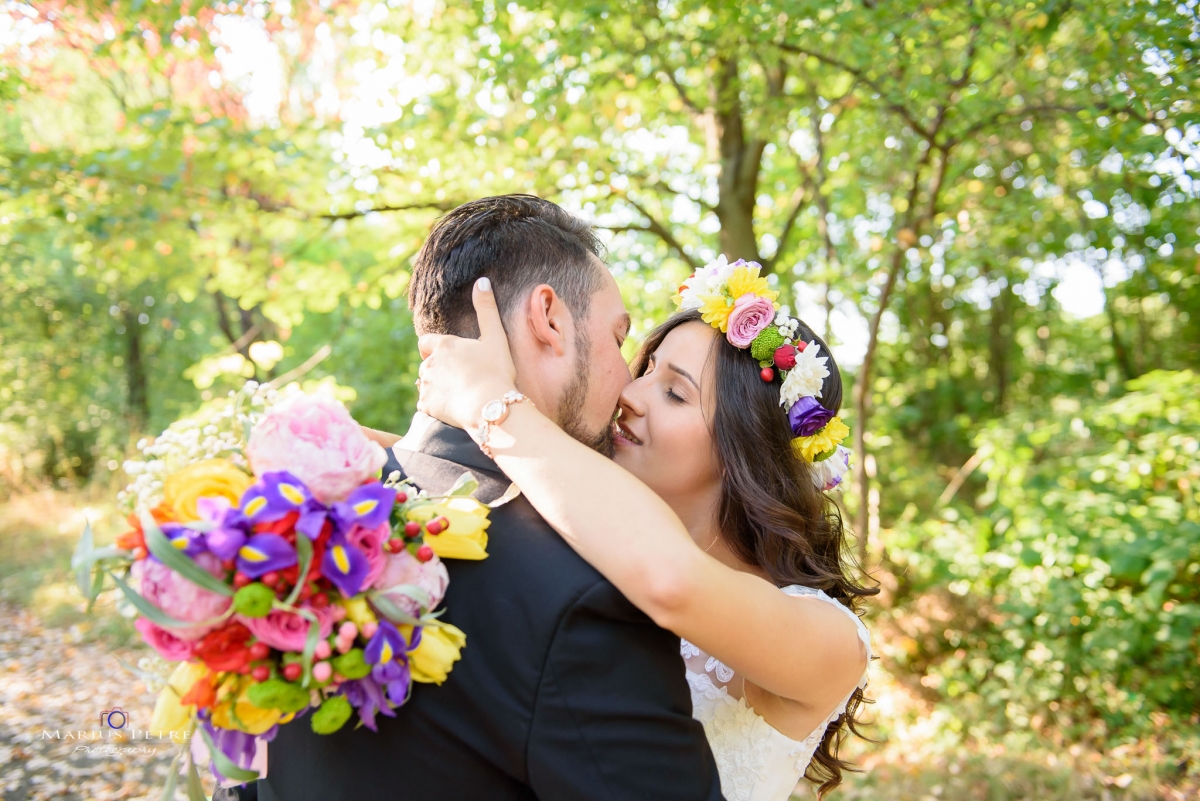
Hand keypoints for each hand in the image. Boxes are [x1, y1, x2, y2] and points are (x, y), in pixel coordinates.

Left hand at [416, 277, 518, 430]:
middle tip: (461, 378)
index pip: (426, 342)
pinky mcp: (427, 405)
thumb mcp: (495, 337)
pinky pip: (426, 404)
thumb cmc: (496, 371)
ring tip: (459, 394)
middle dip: (439, 369)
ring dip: (437, 387)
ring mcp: (426, 385)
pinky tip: (453, 407)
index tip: (448, 357)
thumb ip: (487, 309)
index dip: (434, 348)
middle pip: (427, 364)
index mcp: (444, 345)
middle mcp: (430, 363)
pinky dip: (436, 405)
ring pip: (426, 384)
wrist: (491, 406)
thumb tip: (482, 281)